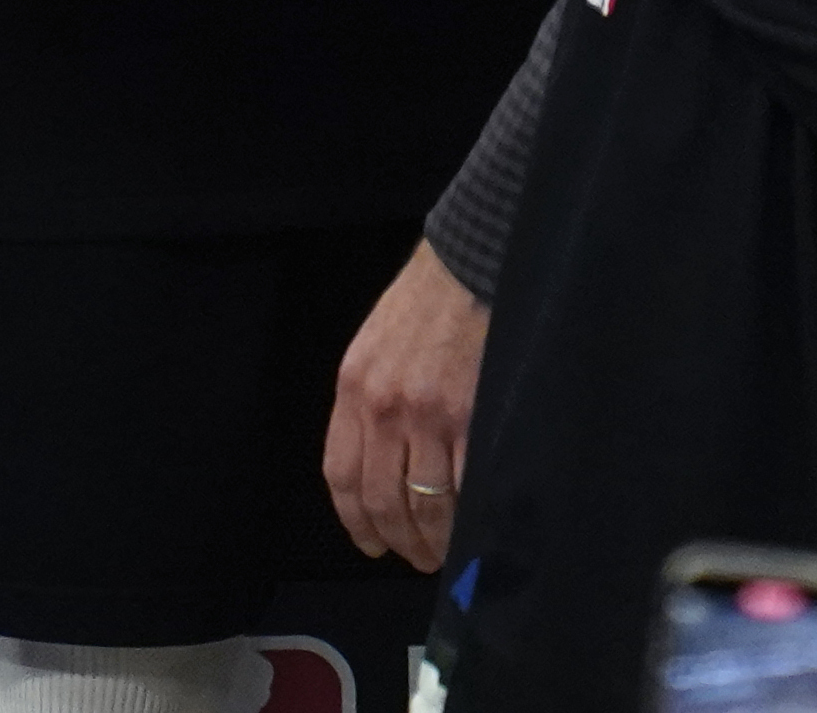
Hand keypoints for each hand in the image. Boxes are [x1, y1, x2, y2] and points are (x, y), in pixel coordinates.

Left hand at [320, 237, 486, 568]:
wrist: (475, 257)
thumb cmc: (430, 297)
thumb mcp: (377, 343)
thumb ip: (374, 398)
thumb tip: (386, 461)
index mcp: (354, 387)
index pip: (342, 475)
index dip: (356, 520)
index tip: (371, 543)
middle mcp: (384, 407)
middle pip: (382, 500)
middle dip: (399, 540)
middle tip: (416, 558)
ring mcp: (428, 415)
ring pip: (424, 504)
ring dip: (434, 540)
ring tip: (445, 554)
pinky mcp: (472, 416)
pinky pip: (464, 486)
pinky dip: (468, 516)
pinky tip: (475, 526)